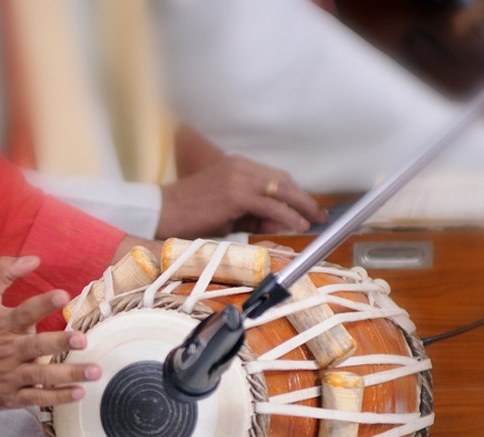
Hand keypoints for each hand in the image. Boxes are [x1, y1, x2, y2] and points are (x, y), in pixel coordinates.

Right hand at [0, 256, 101, 408]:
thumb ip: (3, 272)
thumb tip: (34, 258)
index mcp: (3, 324)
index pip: (24, 311)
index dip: (43, 303)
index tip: (63, 295)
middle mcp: (8, 350)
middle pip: (36, 346)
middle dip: (60, 343)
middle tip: (82, 339)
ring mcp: (9, 375)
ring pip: (42, 375)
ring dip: (69, 373)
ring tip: (94, 370)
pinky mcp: (11, 396)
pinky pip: (37, 397)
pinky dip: (57, 397)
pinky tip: (78, 393)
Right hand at [158, 155, 325, 238]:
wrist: (164, 212)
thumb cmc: (191, 214)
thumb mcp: (228, 212)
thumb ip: (255, 214)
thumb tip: (283, 221)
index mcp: (237, 165)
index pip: (274, 177)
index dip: (294, 192)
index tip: (307, 205)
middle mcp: (239, 167)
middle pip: (282, 180)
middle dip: (303, 198)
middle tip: (319, 214)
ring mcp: (238, 178)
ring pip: (280, 191)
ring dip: (301, 206)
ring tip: (315, 220)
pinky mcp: (235, 194)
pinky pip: (270, 205)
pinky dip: (288, 215)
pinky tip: (298, 224)